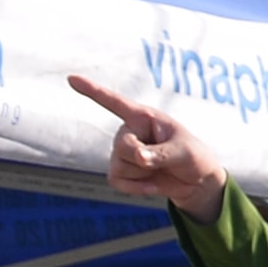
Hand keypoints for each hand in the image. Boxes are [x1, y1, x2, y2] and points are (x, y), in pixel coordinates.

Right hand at [64, 72, 224, 206]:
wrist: (196, 182)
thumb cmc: (193, 157)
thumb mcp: (184, 152)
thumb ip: (161, 154)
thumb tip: (138, 157)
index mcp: (144, 117)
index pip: (114, 102)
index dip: (92, 91)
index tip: (71, 78)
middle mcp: (129, 131)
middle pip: (122, 147)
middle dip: (143, 159)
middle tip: (165, 160)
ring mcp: (122, 152)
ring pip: (119, 166)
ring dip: (143, 174)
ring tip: (159, 169)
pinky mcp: (121, 171)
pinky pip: (116, 181)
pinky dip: (136, 188)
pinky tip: (152, 184)